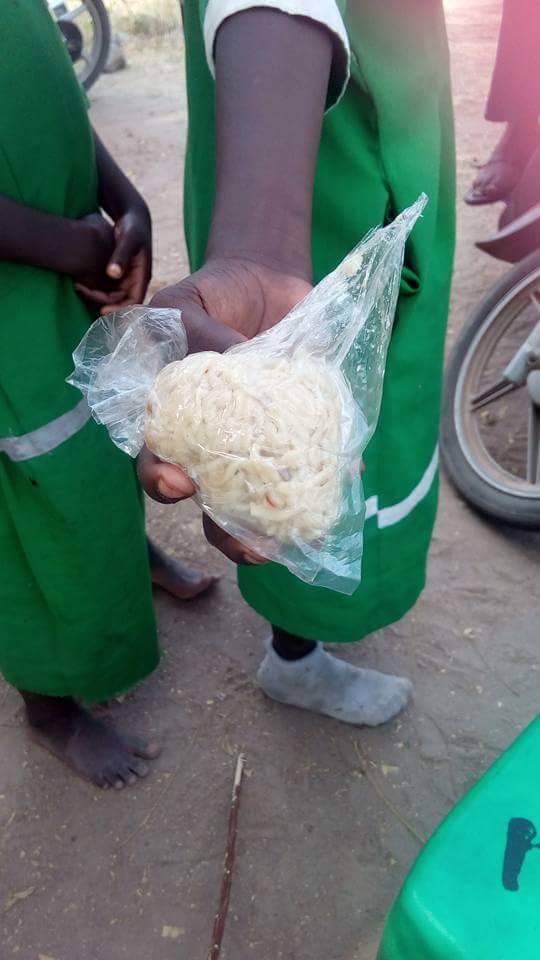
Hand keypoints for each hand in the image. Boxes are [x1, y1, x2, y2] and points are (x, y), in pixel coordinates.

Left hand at [76, 203, 151, 313]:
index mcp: (143, 276)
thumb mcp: (129, 239)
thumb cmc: (133, 226)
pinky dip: (95, 286)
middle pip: (121, 302)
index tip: (102, 310)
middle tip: (82, 292)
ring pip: (113, 295)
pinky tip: (81, 281)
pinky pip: (107, 286)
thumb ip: (122, 255)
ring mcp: (127, 277)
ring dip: (97, 295)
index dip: (119, 309)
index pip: (134, 301)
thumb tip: (113, 274)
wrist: (133, 216)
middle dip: (103, 302)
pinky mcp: (118, 273)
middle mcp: (136, 280)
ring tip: (78, 287)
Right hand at [138, 256, 309, 561]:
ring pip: (262, 499)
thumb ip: (199, 333)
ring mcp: (258, 443)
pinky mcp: (299, 431)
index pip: (159, 462)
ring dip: (279, 527)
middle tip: (250, 545)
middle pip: (211, 503)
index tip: (179, 481)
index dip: (161, 480)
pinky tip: (345, 481)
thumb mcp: (189, 305)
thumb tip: (236, 358)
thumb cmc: (210, 297)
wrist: (261, 278)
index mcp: (174, 422)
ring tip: (296, 543)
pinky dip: (329, 476)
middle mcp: (213, 444)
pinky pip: (313, 461)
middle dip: (228, 534)